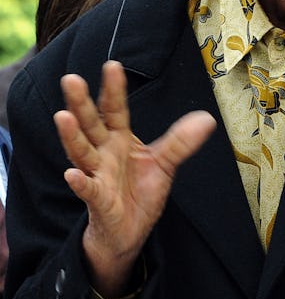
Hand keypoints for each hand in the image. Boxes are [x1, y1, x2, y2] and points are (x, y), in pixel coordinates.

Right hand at [54, 60, 215, 298]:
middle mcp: (104, 153)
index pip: (115, 109)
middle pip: (91, 124)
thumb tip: (207, 118)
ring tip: (63, 116)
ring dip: (72, 135)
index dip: (114, 88)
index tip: (112, 65)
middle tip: (71, 79)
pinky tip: (71, 174)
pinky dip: (80, 182)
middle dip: (80, 103)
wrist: (129, 233)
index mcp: (119, 138)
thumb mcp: (164, 163)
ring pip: (82, 152)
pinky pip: (88, 190)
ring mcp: (98, 175)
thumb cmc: (139, 193)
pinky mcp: (98, 201)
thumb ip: (181, 141)